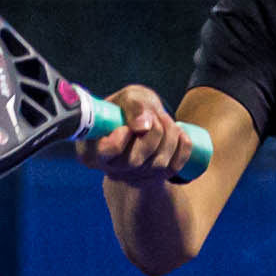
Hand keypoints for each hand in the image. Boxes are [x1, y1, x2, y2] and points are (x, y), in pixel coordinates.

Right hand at [74, 85, 194, 183]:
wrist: (143, 122)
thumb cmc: (129, 109)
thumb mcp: (128, 98)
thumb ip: (133, 105)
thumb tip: (143, 125)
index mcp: (92, 151)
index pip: (106, 152)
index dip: (120, 139)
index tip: (127, 126)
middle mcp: (112, 169)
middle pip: (135, 160)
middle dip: (153, 131)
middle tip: (154, 115)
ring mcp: (136, 176)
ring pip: (159, 162)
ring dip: (169, 134)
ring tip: (164, 119)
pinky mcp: (157, 178)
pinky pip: (176, 166)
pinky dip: (183, 146)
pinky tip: (179, 132)